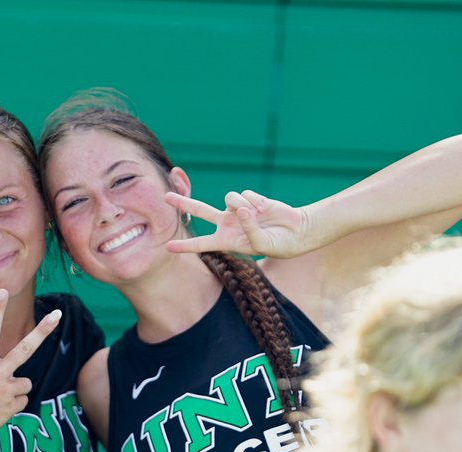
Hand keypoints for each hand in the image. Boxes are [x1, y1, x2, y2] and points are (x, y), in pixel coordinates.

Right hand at [0, 289, 60, 440]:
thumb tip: (20, 383)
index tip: (3, 290)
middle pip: (25, 348)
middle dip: (42, 331)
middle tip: (57, 314)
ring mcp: (6, 388)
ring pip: (26, 383)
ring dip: (16, 391)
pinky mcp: (12, 405)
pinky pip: (22, 401)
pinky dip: (13, 406)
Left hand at [164, 190, 317, 258]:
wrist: (296, 230)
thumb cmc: (279, 244)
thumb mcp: (263, 244)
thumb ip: (249, 229)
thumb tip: (240, 209)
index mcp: (227, 240)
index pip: (202, 243)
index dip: (185, 245)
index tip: (168, 247)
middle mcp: (228, 224)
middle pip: (200, 210)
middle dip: (184, 203)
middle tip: (165, 196)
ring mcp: (237, 210)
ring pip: (228, 198)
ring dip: (241, 204)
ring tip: (258, 214)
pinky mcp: (249, 198)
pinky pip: (245, 194)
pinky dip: (256, 201)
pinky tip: (265, 209)